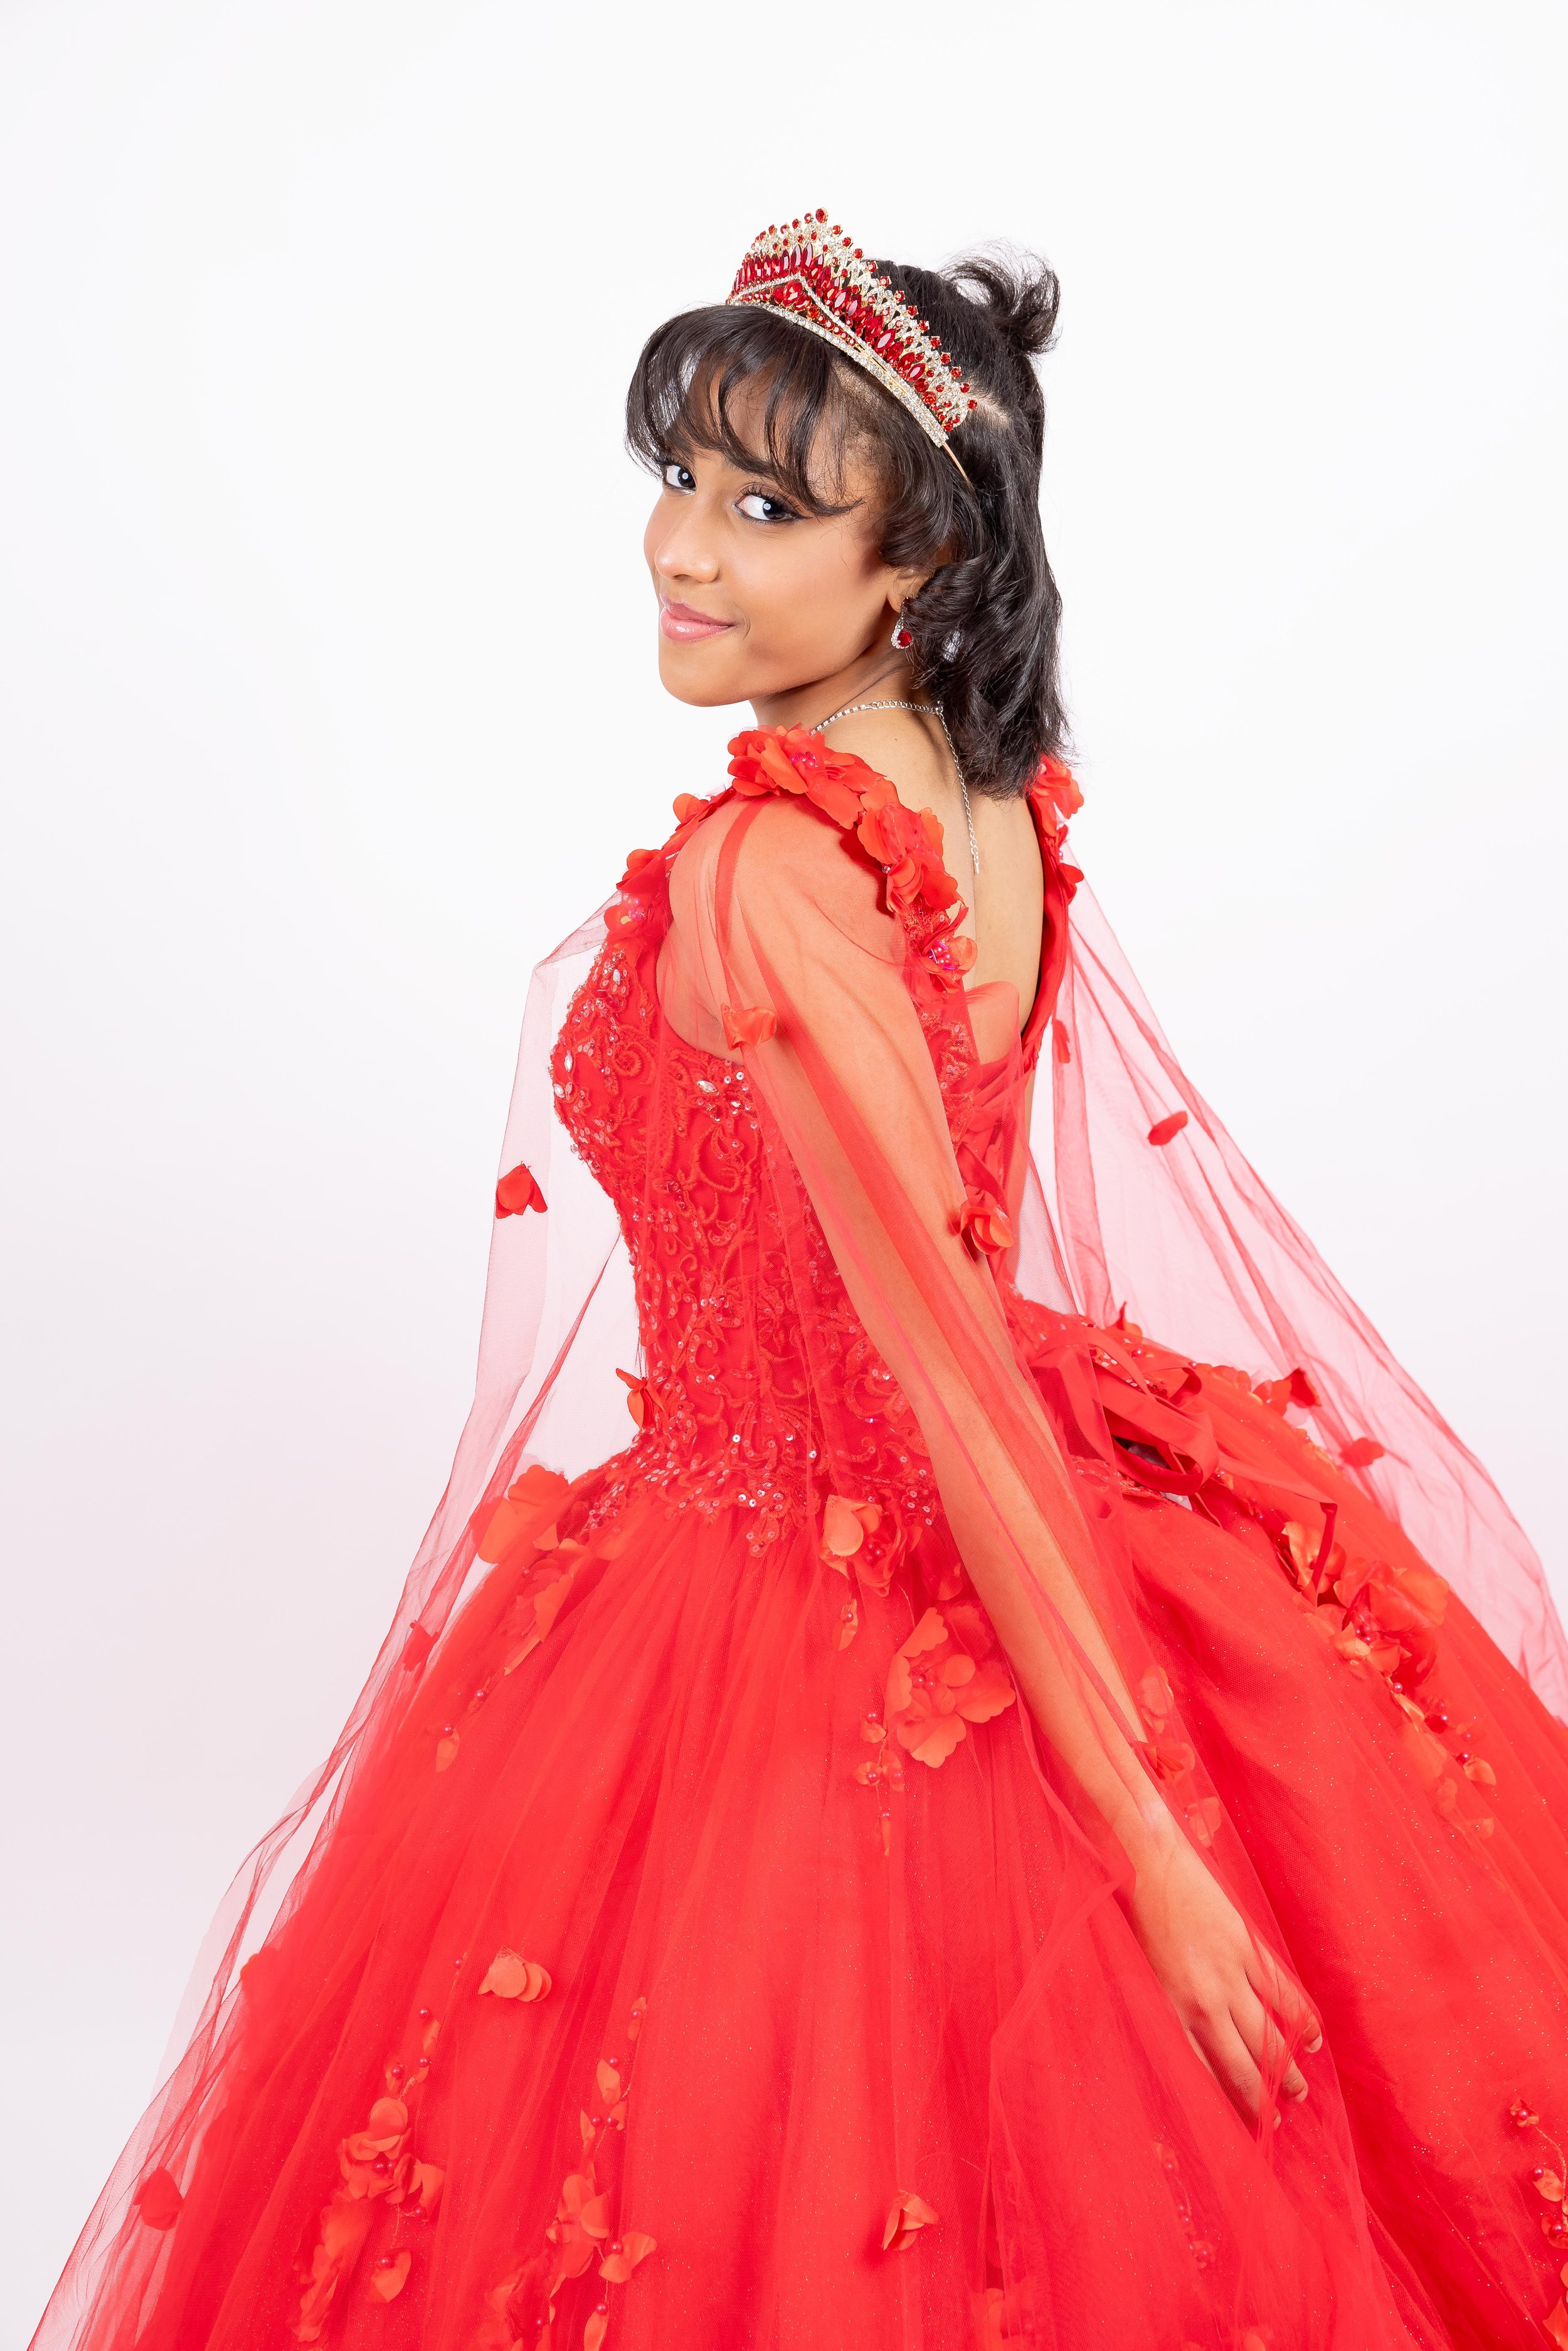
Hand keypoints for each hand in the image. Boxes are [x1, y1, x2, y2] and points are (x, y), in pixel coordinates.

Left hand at [1123, 1824, 1321, 2124]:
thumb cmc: (1130, 1917)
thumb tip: (1181, 2045)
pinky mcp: (1246, 1948)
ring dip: (1287, 2069)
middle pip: (1241, 2066)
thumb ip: (1159, 2010)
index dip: (1225, 2105)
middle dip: (1262, 2099)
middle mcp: (1201, 2002)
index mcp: (1167, 2010)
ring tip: (1301, 2093)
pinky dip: (1301, 2019)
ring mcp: (1228, 1975)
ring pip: (1268, 2036)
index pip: (1202, 2074)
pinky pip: (1281, 1993)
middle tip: (1279, 2122)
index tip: (1241, 2129)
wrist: (1144, 1862)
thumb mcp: (1134, 1973)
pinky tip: (1313, 2039)